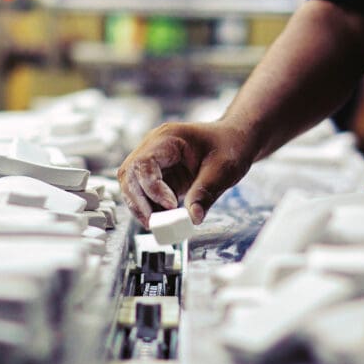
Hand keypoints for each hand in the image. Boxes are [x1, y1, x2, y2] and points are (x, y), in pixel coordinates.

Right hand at [117, 121, 253, 227]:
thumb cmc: (229, 146)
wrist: (234, 141)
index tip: (171, 205)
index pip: (144, 162)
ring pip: (132, 186)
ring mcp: (153, 161)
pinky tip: (165, 220)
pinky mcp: (158, 176)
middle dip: (138, 202)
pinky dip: (150, 208)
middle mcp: (153, 147)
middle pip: (130, 175)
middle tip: (155, 224)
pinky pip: (144, 194)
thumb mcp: (223, 169)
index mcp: (166, 138)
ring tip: (161, 225)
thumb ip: (205, 192)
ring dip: (141, 207)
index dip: (152, 186)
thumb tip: (192, 218)